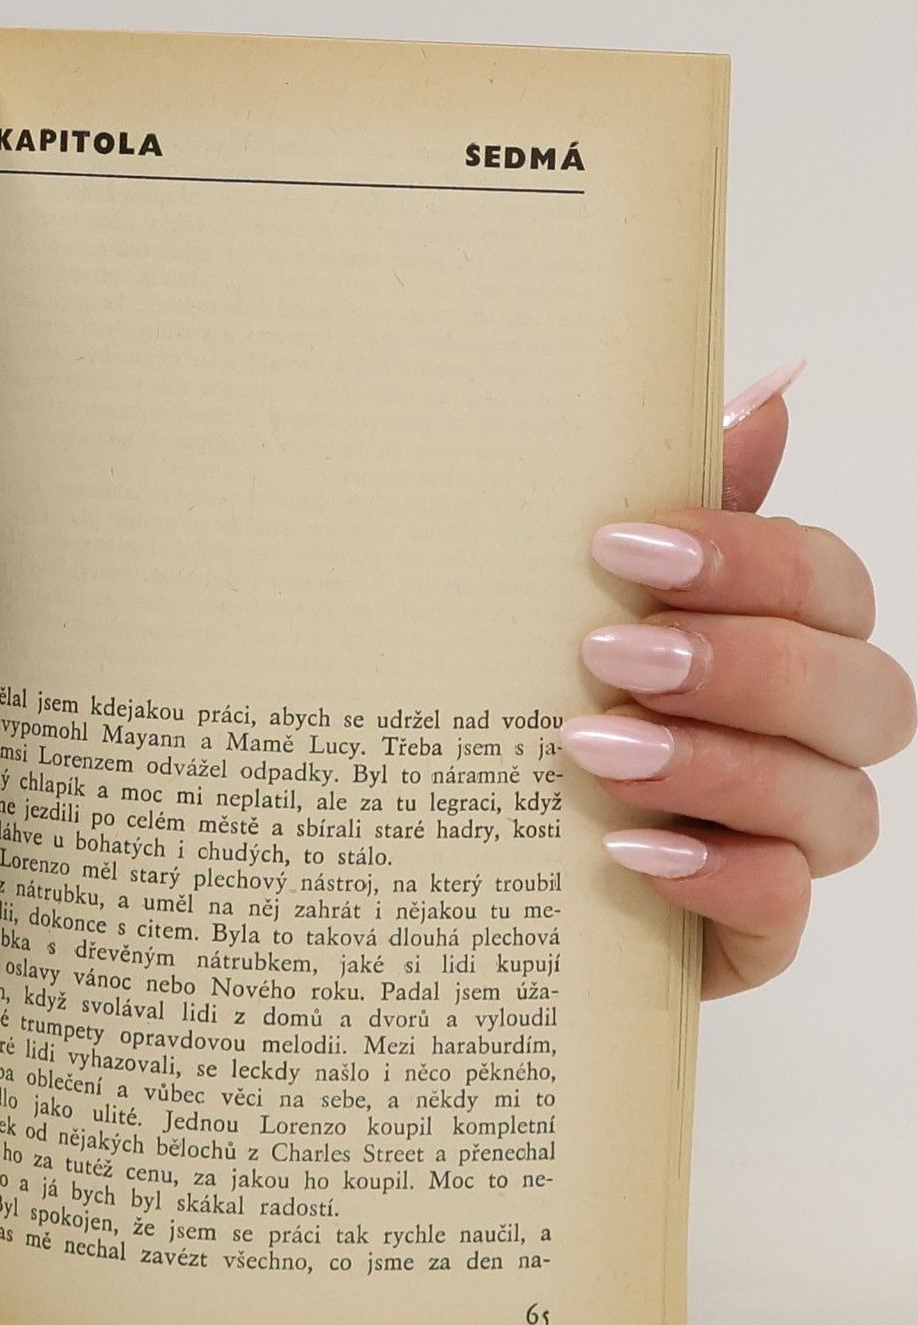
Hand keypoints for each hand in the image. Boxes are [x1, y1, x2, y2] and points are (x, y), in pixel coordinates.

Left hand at [561, 363, 914, 995]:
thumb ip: (684, 505)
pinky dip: (717, 877)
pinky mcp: (747, 932)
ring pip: (838, 809)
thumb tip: (770, 392)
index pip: (831, 588)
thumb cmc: (540, 691)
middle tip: (611, 653)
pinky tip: (630, 849)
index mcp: (784, 641)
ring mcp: (786, 841)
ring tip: (597, 749)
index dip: (751, 561)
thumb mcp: (578, 593)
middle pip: (865, 697)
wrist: (460, 843)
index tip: (621, 546)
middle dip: (745, 668)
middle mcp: (809, 740)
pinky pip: (782, 913)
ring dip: (722, 770)